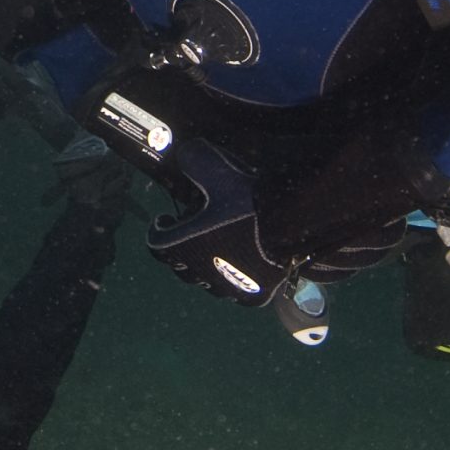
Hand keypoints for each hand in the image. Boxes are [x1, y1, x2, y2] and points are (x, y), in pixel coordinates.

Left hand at [147, 138, 287, 305]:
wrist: (292, 228)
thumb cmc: (249, 202)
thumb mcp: (217, 170)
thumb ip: (195, 159)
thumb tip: (186, 153)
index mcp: (184, 246)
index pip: (157, 242)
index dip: (159, 228)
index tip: (165, 218)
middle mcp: (202, 272)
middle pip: (179, 266)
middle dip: (179, 249)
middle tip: (189, 231)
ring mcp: (228, 287)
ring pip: (206, 281)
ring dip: (205, 266)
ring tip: (214, 248)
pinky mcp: (253, 295)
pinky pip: (236, 291)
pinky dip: (233, 279)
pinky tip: (240, 263)